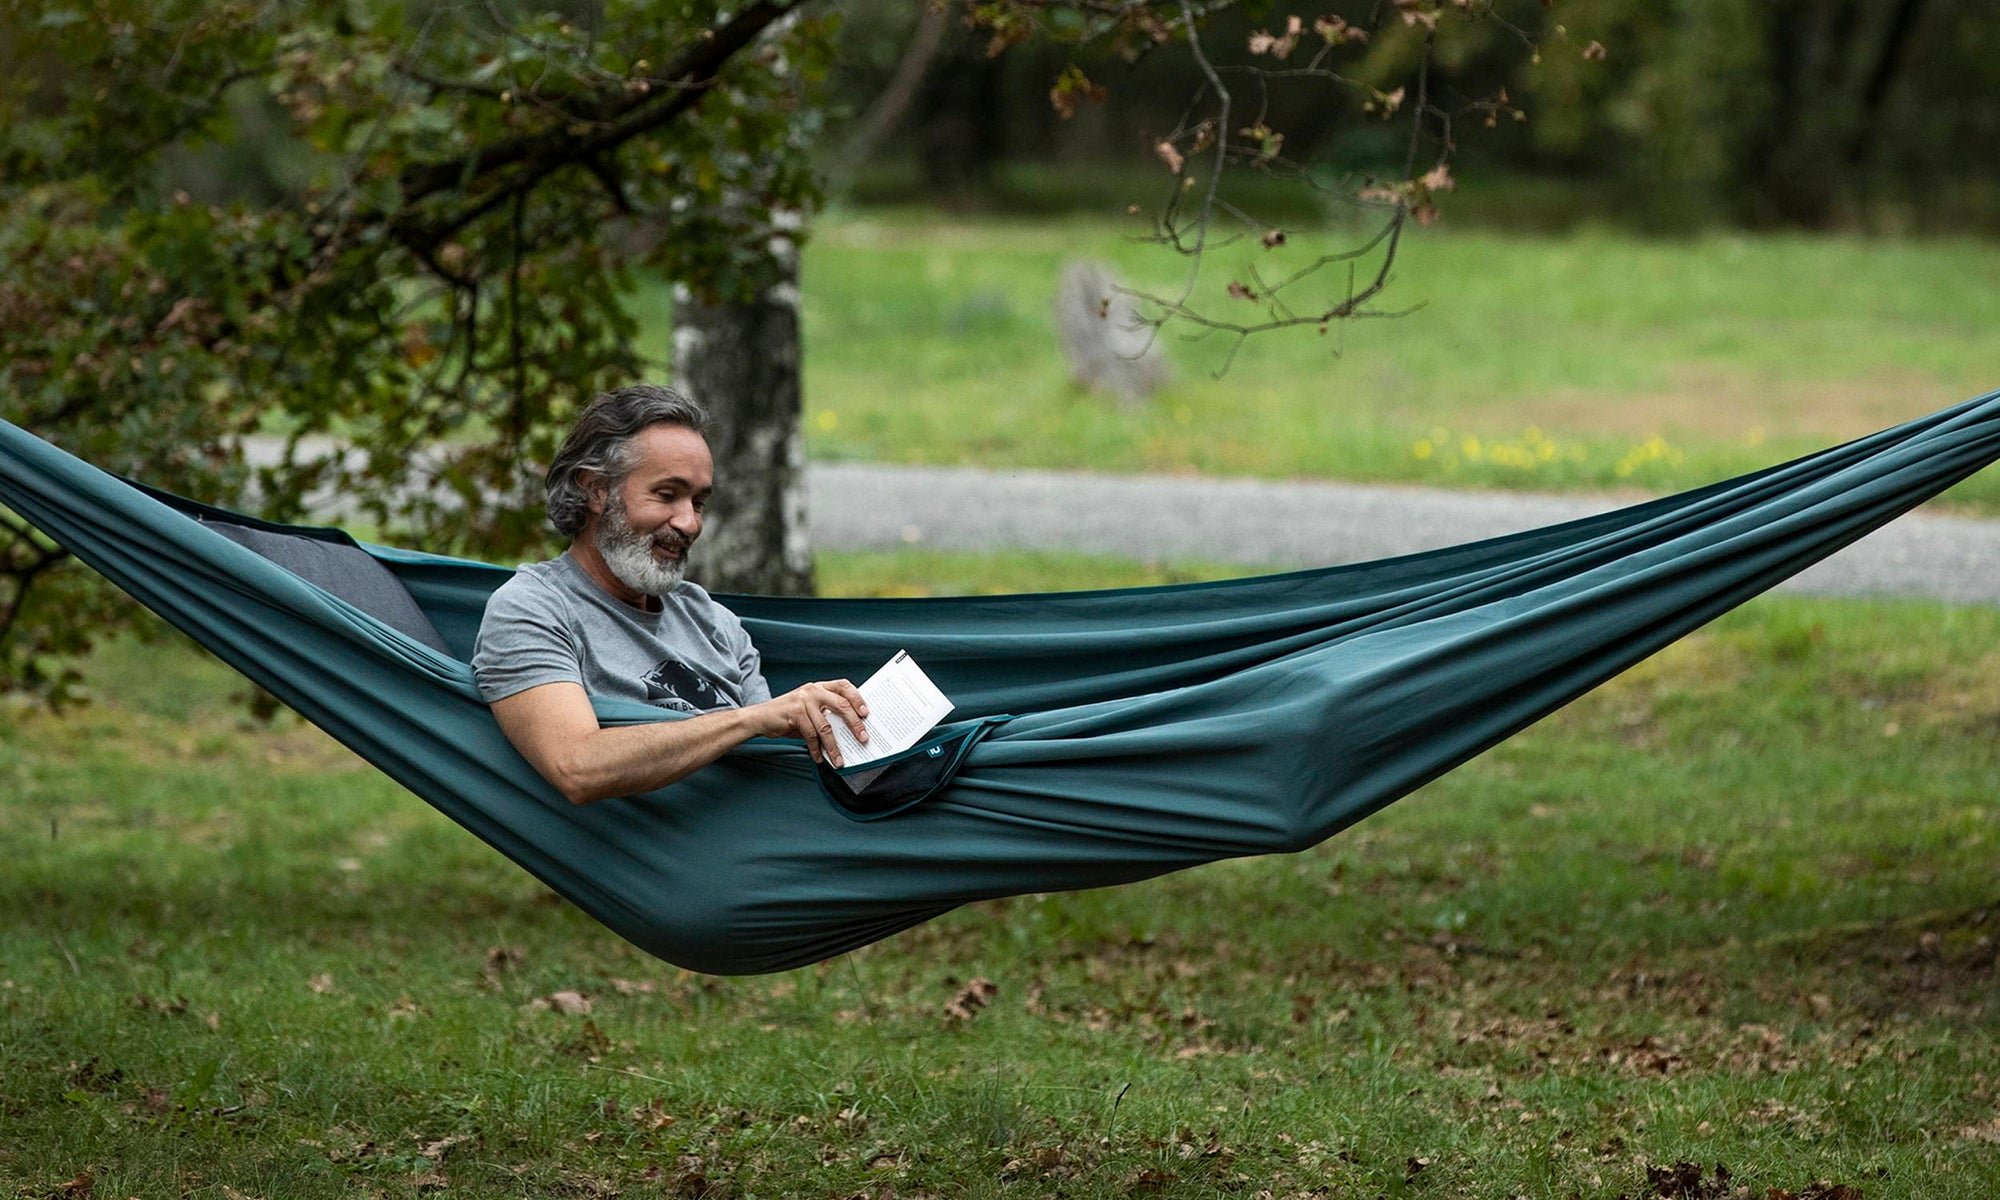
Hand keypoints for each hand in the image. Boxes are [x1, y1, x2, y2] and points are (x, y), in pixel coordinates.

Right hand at [755, 680, 869, 765]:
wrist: (760, 717)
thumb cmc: (788, 715)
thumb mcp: (809, 709)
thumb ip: (826, 714)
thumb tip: (849, 731)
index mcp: (820, 687)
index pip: (844, 686)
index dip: (858, 698)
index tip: (867, 713)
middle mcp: (813, 690)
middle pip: (841, 705)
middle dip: (855, 724)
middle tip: (863, 739)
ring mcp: (803, 701)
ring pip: (826, 726)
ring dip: (834, 746)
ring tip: (839, 760)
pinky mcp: (794, 713)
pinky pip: (811, 735)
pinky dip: (816, 749)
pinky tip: (819, 758)